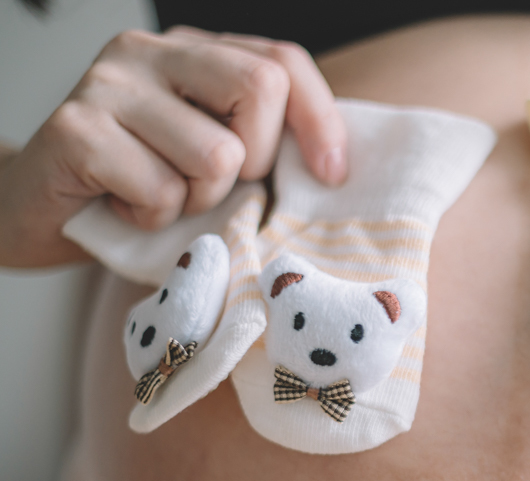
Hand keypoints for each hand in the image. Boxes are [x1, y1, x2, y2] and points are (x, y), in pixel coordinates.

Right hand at [0, 27, 345, 268]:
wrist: (37, 213)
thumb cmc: (135, 190)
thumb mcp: (210, 162)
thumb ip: (258, 144)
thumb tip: (331, 168)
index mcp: (192, 53)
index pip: (282, 61)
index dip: (320, 119)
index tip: (331, 174)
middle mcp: (149, 52)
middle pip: (259, 87)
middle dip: (255, 160)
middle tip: (212, 185)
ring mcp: (109, 84)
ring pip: (216, 154)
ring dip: (198, 200)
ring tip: (160, 197)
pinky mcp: (75, 128)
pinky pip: (161, 189)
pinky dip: (154, 218)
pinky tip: (124, 208)